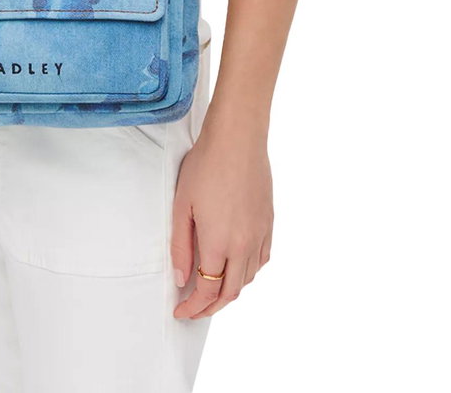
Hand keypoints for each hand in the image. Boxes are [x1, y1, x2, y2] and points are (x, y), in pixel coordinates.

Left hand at [170, 122, 272, 318]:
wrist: (237, 139)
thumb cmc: (205, 166)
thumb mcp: (182, 206)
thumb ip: (181, 247)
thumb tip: (181, 279)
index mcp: (219, 243)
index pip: (207, 291)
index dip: (193, 307)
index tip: (180, 311)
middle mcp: (244, 245)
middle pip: (230, 292)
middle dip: (211, 307)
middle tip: (194, 309)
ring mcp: (260, 234)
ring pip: (248, 278)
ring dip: (230, 291)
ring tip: (212, 290)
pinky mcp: (269, 222)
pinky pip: (262, 260)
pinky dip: (248, 272)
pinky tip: (237, 266)